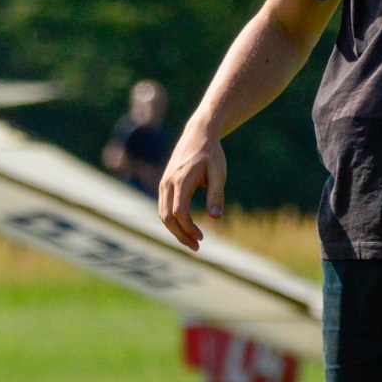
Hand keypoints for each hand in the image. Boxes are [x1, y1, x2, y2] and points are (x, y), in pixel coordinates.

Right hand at [158, 126, 225, 251]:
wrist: (198, 134)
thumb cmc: (211, 154)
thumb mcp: (219, 173)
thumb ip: (216, 195)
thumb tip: (215, 217)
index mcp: (181, 180)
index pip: (179, 212)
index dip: (189, 228)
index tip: (203, 237)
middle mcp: (167, 183)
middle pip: (167, 217)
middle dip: (180, 235)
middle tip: (197, 246)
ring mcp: (163, 183)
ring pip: (162, 214)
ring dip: (175, 230)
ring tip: (192, 240)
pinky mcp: (164, 184)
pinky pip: (163, 207)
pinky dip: (172, 221)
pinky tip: (186, 227)